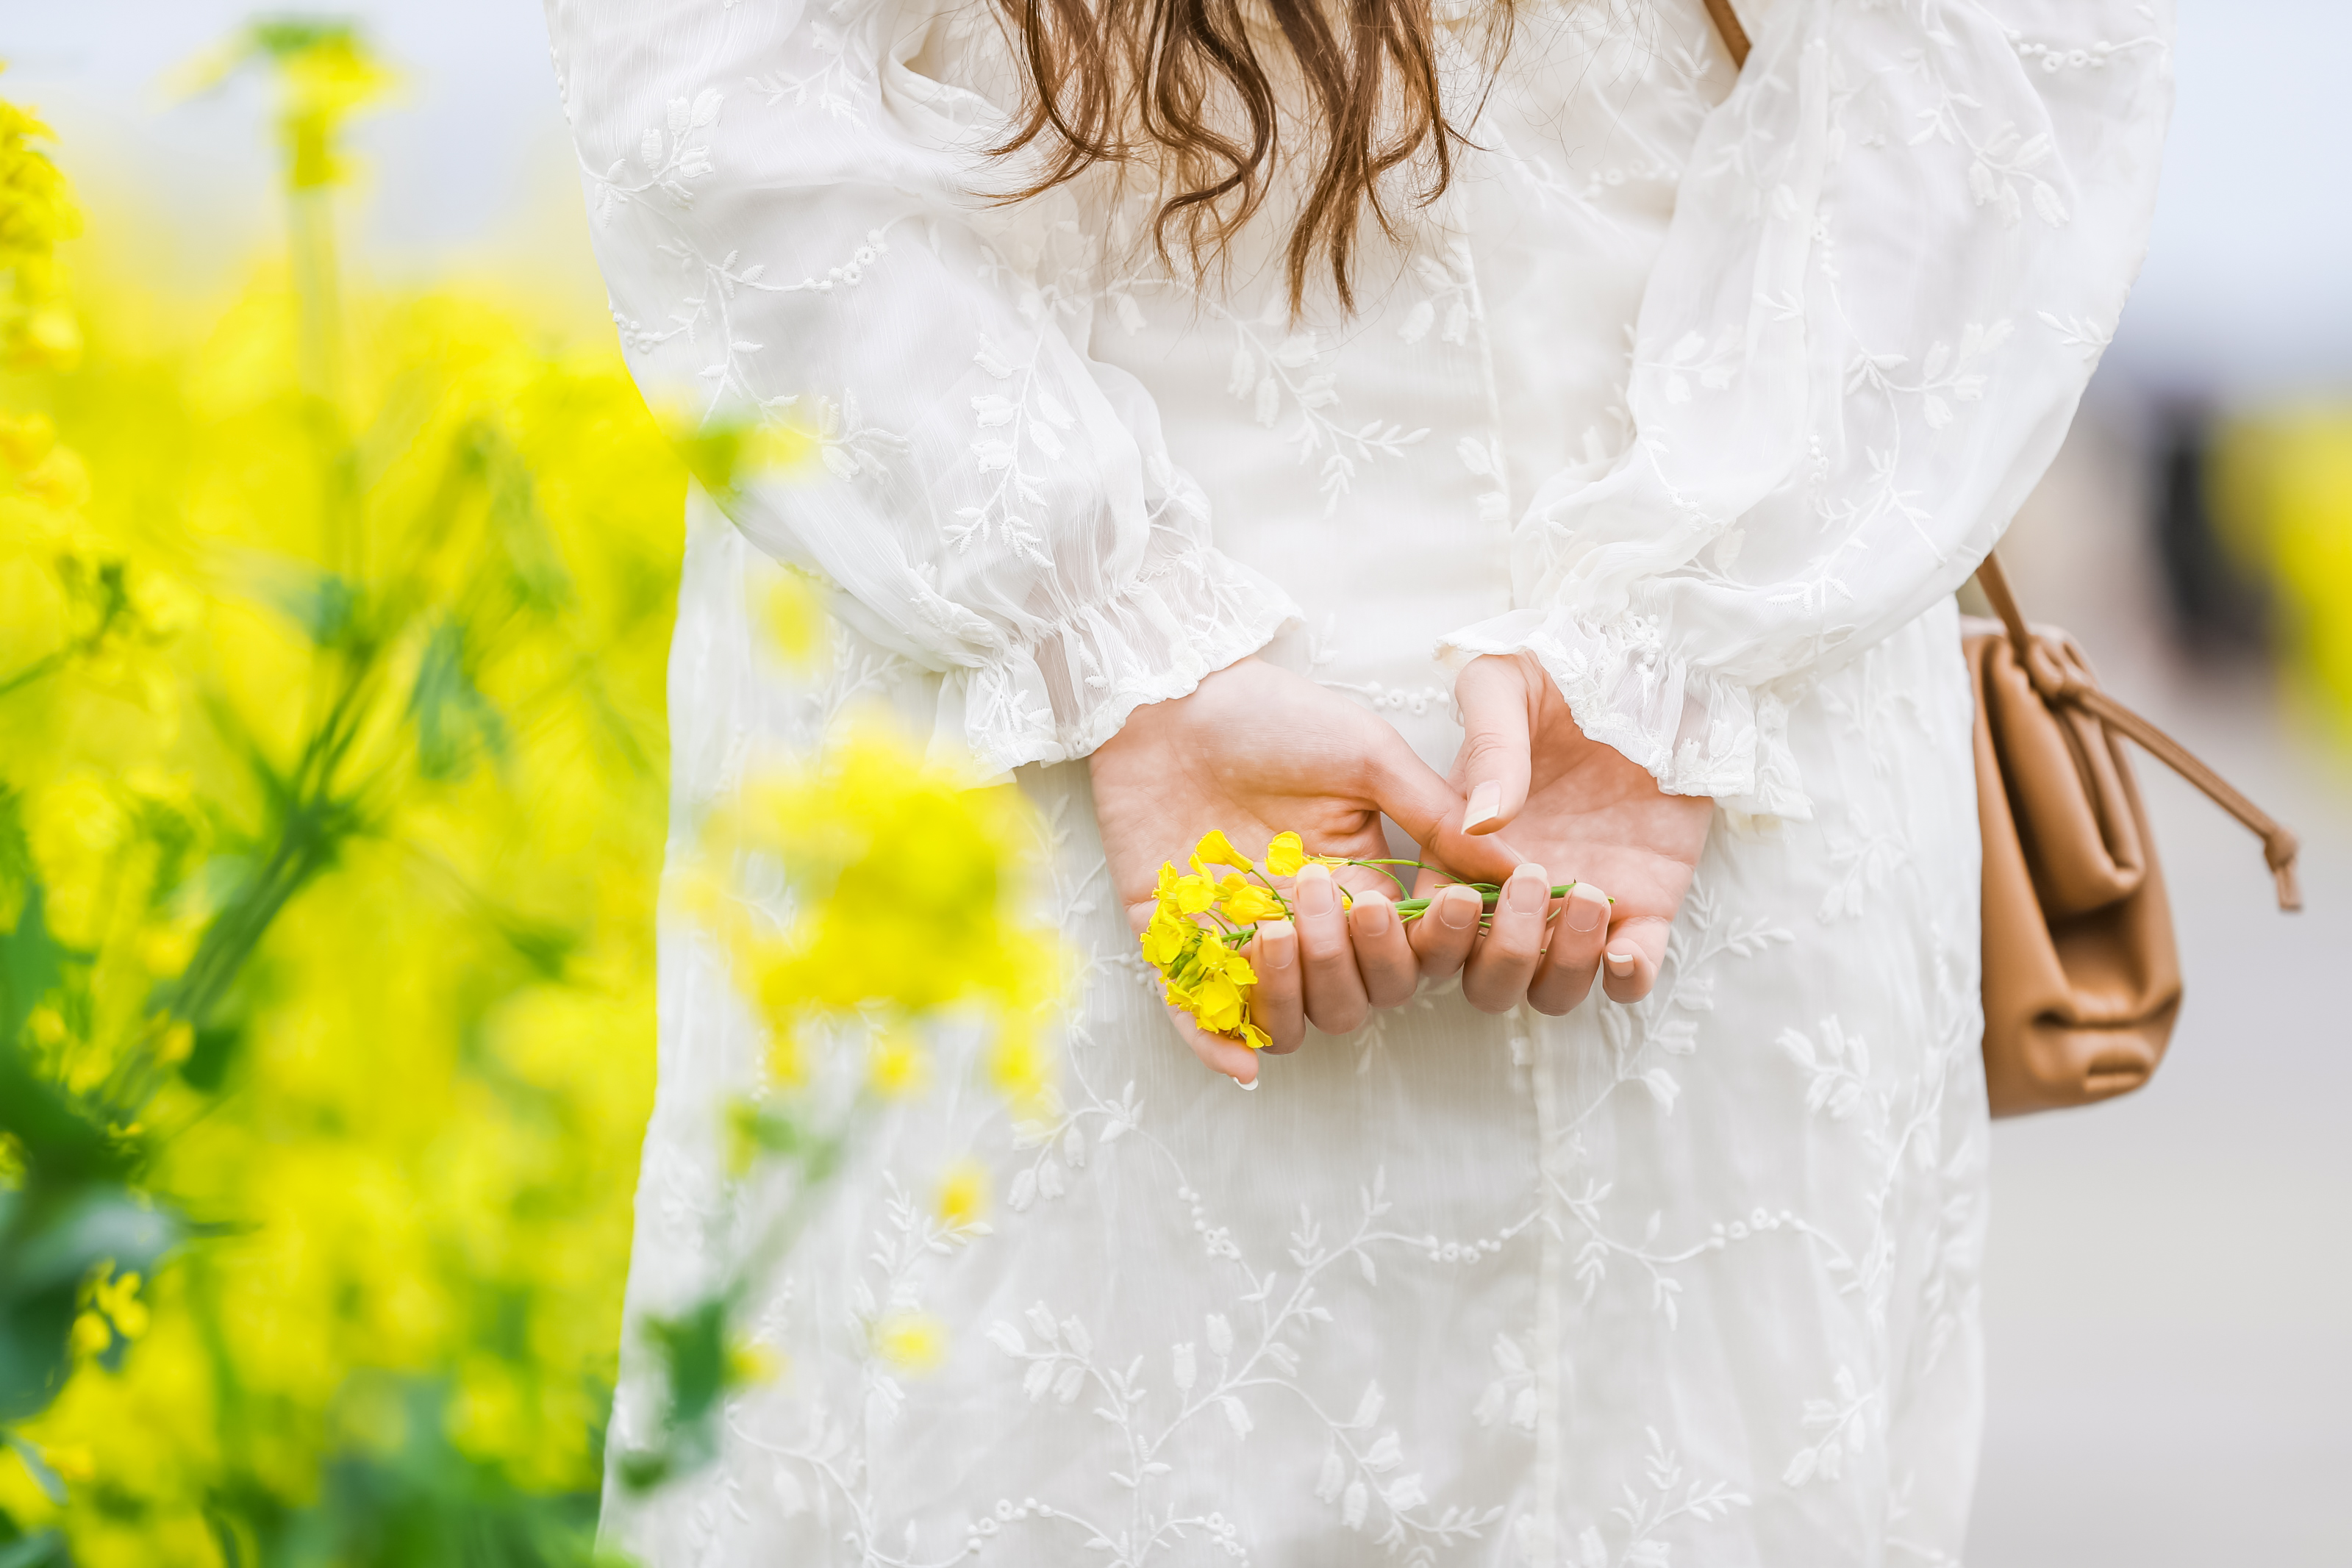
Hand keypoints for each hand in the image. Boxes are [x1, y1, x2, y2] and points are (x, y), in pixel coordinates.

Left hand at [1091, 658, 1517, 1082]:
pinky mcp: (1177, 940)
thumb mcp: (1368, 756)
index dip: (1441, 943)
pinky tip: (1242, 1061)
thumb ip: (1435, 815)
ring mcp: (1244, 937)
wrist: (1171, 695)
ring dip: (1300, 989)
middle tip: (1347, 899)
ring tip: (1282, 927)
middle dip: (1362, 957)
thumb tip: (1519, 867)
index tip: (1453, 905)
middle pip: (1362, 994)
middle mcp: (1312, 922)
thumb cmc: (1273, 715)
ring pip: (1294, 1017)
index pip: (1418, 949)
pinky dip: (1219, 1047)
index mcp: (1366, 882)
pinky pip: (1200, 1019)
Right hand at [1409, 653, 1711, 1013]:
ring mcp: (1578, 905)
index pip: (1428, 925)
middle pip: (1483, 977)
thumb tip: (1481, 821)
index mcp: (1463, 846)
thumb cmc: (1571, 667)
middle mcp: (1513, 890)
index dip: (1433, 934)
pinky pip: (1630, 980)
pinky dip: (1623, 981)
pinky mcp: (1645, 907)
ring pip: (1550, 989)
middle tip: (1531, 881)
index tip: (1459, 896)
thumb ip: (1489, 743)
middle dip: (1499, 953)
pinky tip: (1624, 946)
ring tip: (1586, 896)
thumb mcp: (1510, 683)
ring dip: (1560, 967)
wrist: (1662, 667)